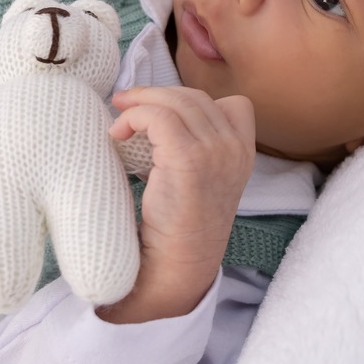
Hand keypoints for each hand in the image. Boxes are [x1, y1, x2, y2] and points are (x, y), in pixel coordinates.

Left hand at [100, 86, 254, 322]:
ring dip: (140, 103)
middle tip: (125, 103)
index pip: (234, 105)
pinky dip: (134, 117)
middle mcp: (236, 149)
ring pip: (176, 101)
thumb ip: (199, 150)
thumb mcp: (205, 182)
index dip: (193, 101)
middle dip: (157, 95)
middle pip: (196, 98)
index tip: (162, 111)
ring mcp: (216, 152)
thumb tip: (159, 116)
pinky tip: (117, 134)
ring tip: (119, 119)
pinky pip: (158, 117)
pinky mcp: (188, 159)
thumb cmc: (181, 229)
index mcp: (245, 154)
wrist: (178, 268)